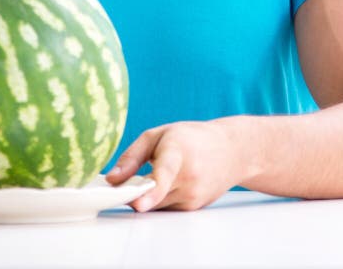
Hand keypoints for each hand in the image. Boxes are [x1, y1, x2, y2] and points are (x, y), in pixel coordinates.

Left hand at [105, 119, 245, 211]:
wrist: (231, 151)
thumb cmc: (191, 138)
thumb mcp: (158, 135)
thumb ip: (132, 157)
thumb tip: (111, 179)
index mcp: (178, 153)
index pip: (163, 176)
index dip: (149, 191)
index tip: (137, 203)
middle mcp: (188, 178)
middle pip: (152, 195)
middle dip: (134, 191)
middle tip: (128, 178)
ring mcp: (193, 196)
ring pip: (156, 205)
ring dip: (147, 195)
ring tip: (157, 173)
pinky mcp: (194, 207)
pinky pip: (166, 207)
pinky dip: (160, 199)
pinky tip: (169, 182)